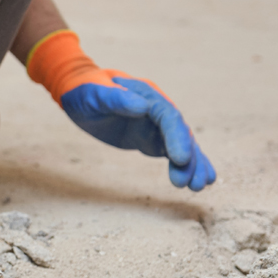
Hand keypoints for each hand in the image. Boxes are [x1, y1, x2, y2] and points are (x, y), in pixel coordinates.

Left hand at [26, 31, 215, 190]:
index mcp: (146, 95)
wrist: (78, 92)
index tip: (181, 159)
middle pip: (180, 133)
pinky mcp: (151, 138)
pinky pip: (172, 152)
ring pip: (181, 144)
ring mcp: (156, 124)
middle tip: (193, 183)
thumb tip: (143, 108)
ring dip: (193, 165)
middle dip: (189, 157)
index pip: (167, 116)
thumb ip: (116, 98)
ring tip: (199, 187)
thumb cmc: (85, 90)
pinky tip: (198, 182)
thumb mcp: (94, 93)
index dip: (177, 137)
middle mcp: (157, 109)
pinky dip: (187, 165)